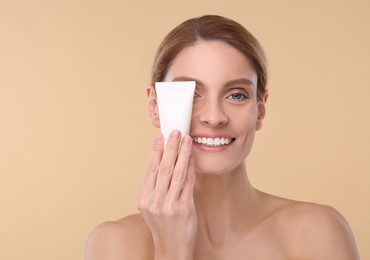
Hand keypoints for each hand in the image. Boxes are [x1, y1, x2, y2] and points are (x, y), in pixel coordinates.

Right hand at [136, 130, 196, 258]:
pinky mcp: (183, 208)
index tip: (159, 137)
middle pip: (163, 168)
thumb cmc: (164, 226)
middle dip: (170, 147)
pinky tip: (193, 157)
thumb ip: (156, 187)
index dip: (155, 151)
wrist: (172, 249)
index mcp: (143, 199)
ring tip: (186, 139)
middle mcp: (154, 201)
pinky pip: (188, 183)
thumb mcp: (152, 207)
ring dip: (182, 154)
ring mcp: (169, 205)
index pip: (150, 170)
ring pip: (176, 173)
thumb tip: (164, 161)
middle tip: (175, 132)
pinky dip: (190, 168)